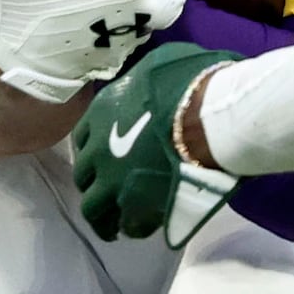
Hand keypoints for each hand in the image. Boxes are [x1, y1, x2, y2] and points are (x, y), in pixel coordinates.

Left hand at [75, 45, 237, 242]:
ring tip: (115, 226)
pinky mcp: (137, 207)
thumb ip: (144, 84)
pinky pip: (129, 225)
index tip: (103, 156)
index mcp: (101, 113)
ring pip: (95, 209)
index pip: (83, 138)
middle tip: (109, 191)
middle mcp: (98, 149)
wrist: (210, 118)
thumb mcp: (159, 65)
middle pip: (84, 175)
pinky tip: (143, 227)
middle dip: (94, 183)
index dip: (94, 149)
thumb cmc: (192, 84)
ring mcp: (114, 182)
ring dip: (104, 217)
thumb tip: (153, 85)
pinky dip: (134, 227)